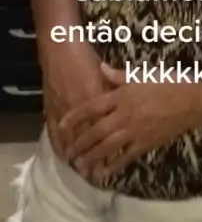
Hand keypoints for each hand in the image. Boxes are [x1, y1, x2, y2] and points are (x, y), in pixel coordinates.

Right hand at [41, 41, 109, 163]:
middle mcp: (84, 107)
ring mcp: (66, 108)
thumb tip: (130, 104)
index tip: (116, 161)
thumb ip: (119, 89)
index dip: (112, 145)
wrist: (60, 48)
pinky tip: (62, 154)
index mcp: (102, 97)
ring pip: (73, 138)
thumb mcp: (103, 72)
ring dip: (77, 154)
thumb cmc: (85, 59)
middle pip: (92, 137)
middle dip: (95, 157)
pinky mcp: (52, 107)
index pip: (109, 127)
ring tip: (83, 170)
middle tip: (98, 173)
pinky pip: (54, 131)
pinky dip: (58, 144)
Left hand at [59, 64, 198, 178]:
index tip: (62, 125)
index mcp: (122, 96)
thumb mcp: (142, 73)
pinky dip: (113, 166)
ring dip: (91, 157)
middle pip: (95, 131)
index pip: (91, 107)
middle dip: (79, 143)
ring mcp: (134, 131)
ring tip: (80, 166)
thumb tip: (101, 68)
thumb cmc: (169, 82)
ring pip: (106, 147)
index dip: (74, 118)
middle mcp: (124, 115)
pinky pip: (125, 157)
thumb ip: (119, 75)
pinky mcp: (145, 143)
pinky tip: (103, 173)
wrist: (193, 100)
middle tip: (69, 152)